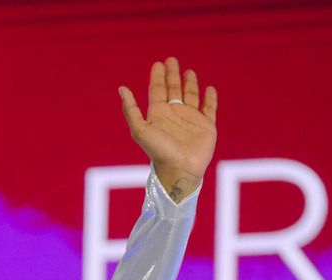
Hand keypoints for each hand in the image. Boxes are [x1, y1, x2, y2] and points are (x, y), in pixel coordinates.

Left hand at [119, 57, 217, 201]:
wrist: (179, 168)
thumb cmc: (159, 151)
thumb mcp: (140, 129)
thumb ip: (130, 109)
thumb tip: (121, 88)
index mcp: (159, 114)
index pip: (157, 90)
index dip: (158, 77)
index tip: (158, 63)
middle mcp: (174, 115)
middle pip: (173, 90)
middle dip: (172, 75)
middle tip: (171, 60)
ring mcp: (191, 120)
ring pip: (191, 96)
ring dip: (190, 84)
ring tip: (189, 71)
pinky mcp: (207, 126)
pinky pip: (209, 109)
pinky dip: (210, 99)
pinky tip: (209, 89)